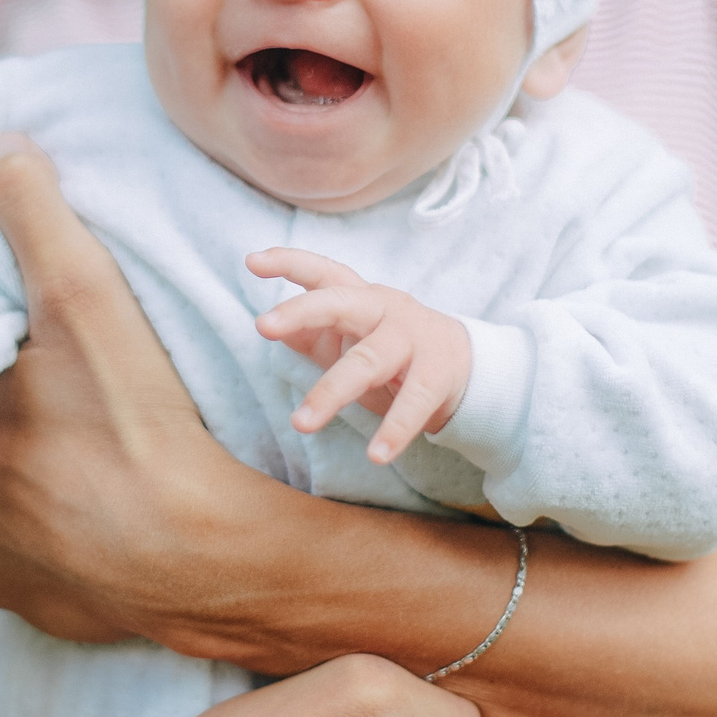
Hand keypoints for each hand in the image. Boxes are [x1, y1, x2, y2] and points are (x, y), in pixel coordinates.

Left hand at [0, 135, 252, 645]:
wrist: (211, 563)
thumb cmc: (139, 429)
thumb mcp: (85, 302)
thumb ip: (36, 219)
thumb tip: (0, 147)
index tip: (2, 335)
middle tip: (43, 383)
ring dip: (20, 472)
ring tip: (72, 439)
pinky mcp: (39, 608)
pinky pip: (32, 557)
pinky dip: (55, 526)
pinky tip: (92, 498)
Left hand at [249, 249, 471, 462]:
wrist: (464, 366)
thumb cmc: (391, 350)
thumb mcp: (350, 337)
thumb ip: (311, 333)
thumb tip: (269, 328)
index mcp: (360, 297)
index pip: (324, 273)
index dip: (290, 263)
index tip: (252, 261)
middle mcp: (384, 309)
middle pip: (340, 303)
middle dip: (301, 311)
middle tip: (263, 326)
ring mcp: (412, 339)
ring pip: (367, 362)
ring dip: (331, 393)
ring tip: (301, 424)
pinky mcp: (436, 375)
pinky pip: (413, 402)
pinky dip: (395, 430)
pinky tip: (376, 454)